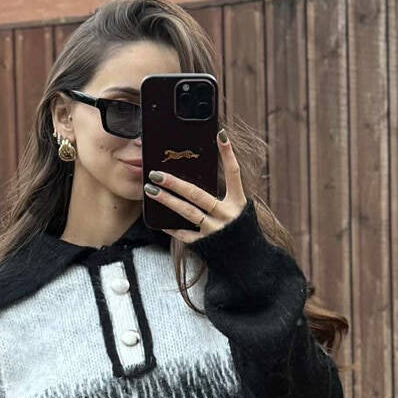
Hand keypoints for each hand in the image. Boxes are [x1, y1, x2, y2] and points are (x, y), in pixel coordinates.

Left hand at [143, 129, 246, 243]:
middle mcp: (227, 215)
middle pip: (197, 195)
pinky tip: (158, 219)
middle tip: (156, 173)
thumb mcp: (237, 210)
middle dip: (174, 183)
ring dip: (166, 200)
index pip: (234, 173)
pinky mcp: (205, 244)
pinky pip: (184, 233)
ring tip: (150, 189)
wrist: (247, 262)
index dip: (228, 154)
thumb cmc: (238, 231)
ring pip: (187, 212)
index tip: (220, 135)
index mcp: (239, 203)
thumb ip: (222, 195)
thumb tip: (195, 176)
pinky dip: (171, 226)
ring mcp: (215, 230)